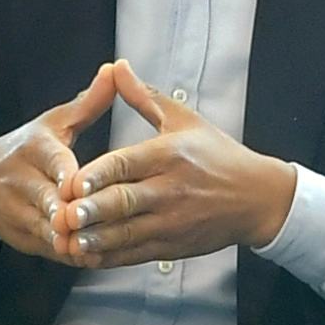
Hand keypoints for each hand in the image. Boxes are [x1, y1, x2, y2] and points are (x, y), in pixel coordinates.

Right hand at [0, 77, 104, 264]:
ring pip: (48, 230)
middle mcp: (23, 181)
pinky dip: (69, 254)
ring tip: (99, 244)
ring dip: (72, 239)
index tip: (79, 186)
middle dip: (70, 214)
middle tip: (93, 222)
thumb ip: (88, 103)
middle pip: (49, 201)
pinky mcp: (23, 238)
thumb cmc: (24, 150)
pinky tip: (92, 255)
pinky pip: (48, 250)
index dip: (67, 176)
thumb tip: (116, 69)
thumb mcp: (52, 123)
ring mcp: (20, 213)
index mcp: (34, 149)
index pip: (53, 162)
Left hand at [61, 75, 296, 265]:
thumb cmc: (220, 157)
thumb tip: (117, 67)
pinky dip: (111, 257)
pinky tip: (88, 256)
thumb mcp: (185, 120)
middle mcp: (170, 189)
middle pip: (125, 201)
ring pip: (127, 233)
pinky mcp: (172, 245)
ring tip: (70, 240)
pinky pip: (136, 254)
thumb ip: (144, 96)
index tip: (76, 182)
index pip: (129, 164)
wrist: (258, 199)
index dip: (100, 175)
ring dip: (97, 239)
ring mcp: (171, 221)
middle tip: (67, 214)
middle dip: (94, 210)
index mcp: (170, 155)